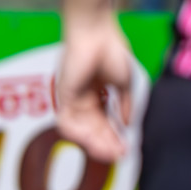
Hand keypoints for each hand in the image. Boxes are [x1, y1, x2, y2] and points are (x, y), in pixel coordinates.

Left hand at [56, 14, 134, 160]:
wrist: (96, 33)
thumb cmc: (111, 51)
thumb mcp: (125, 83)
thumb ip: (124, 105)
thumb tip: (126, 126)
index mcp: (97, 94)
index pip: (105, 122)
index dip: (115, 137)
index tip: (126, 149)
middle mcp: (82, 98)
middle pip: (93, 129)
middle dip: (106, 144)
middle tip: (119, 156)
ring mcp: (72, 97)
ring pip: (81, 129)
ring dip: (95, 142)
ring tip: (109, 152)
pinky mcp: (63, 95)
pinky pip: (66, 121)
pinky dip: (79, 134)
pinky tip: (94, 142)